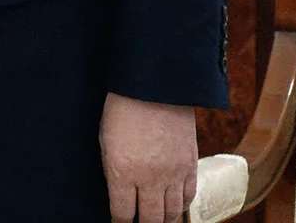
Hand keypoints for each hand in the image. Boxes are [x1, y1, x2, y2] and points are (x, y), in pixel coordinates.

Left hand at [100, 92, 196, 222]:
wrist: (155, 85)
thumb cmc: (122, 108)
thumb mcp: (105, 141)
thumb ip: (113, 170)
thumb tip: (119, 192)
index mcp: (122, 172)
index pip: (123, 213)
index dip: (121, 222)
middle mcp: (149, 179)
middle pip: (151, 219)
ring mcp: (173, 173)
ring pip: (172, 213)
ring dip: (164, 221)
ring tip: (158, 221)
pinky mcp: (190, 164)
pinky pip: (189, 196)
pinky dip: (181, 206)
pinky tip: (175, 207)